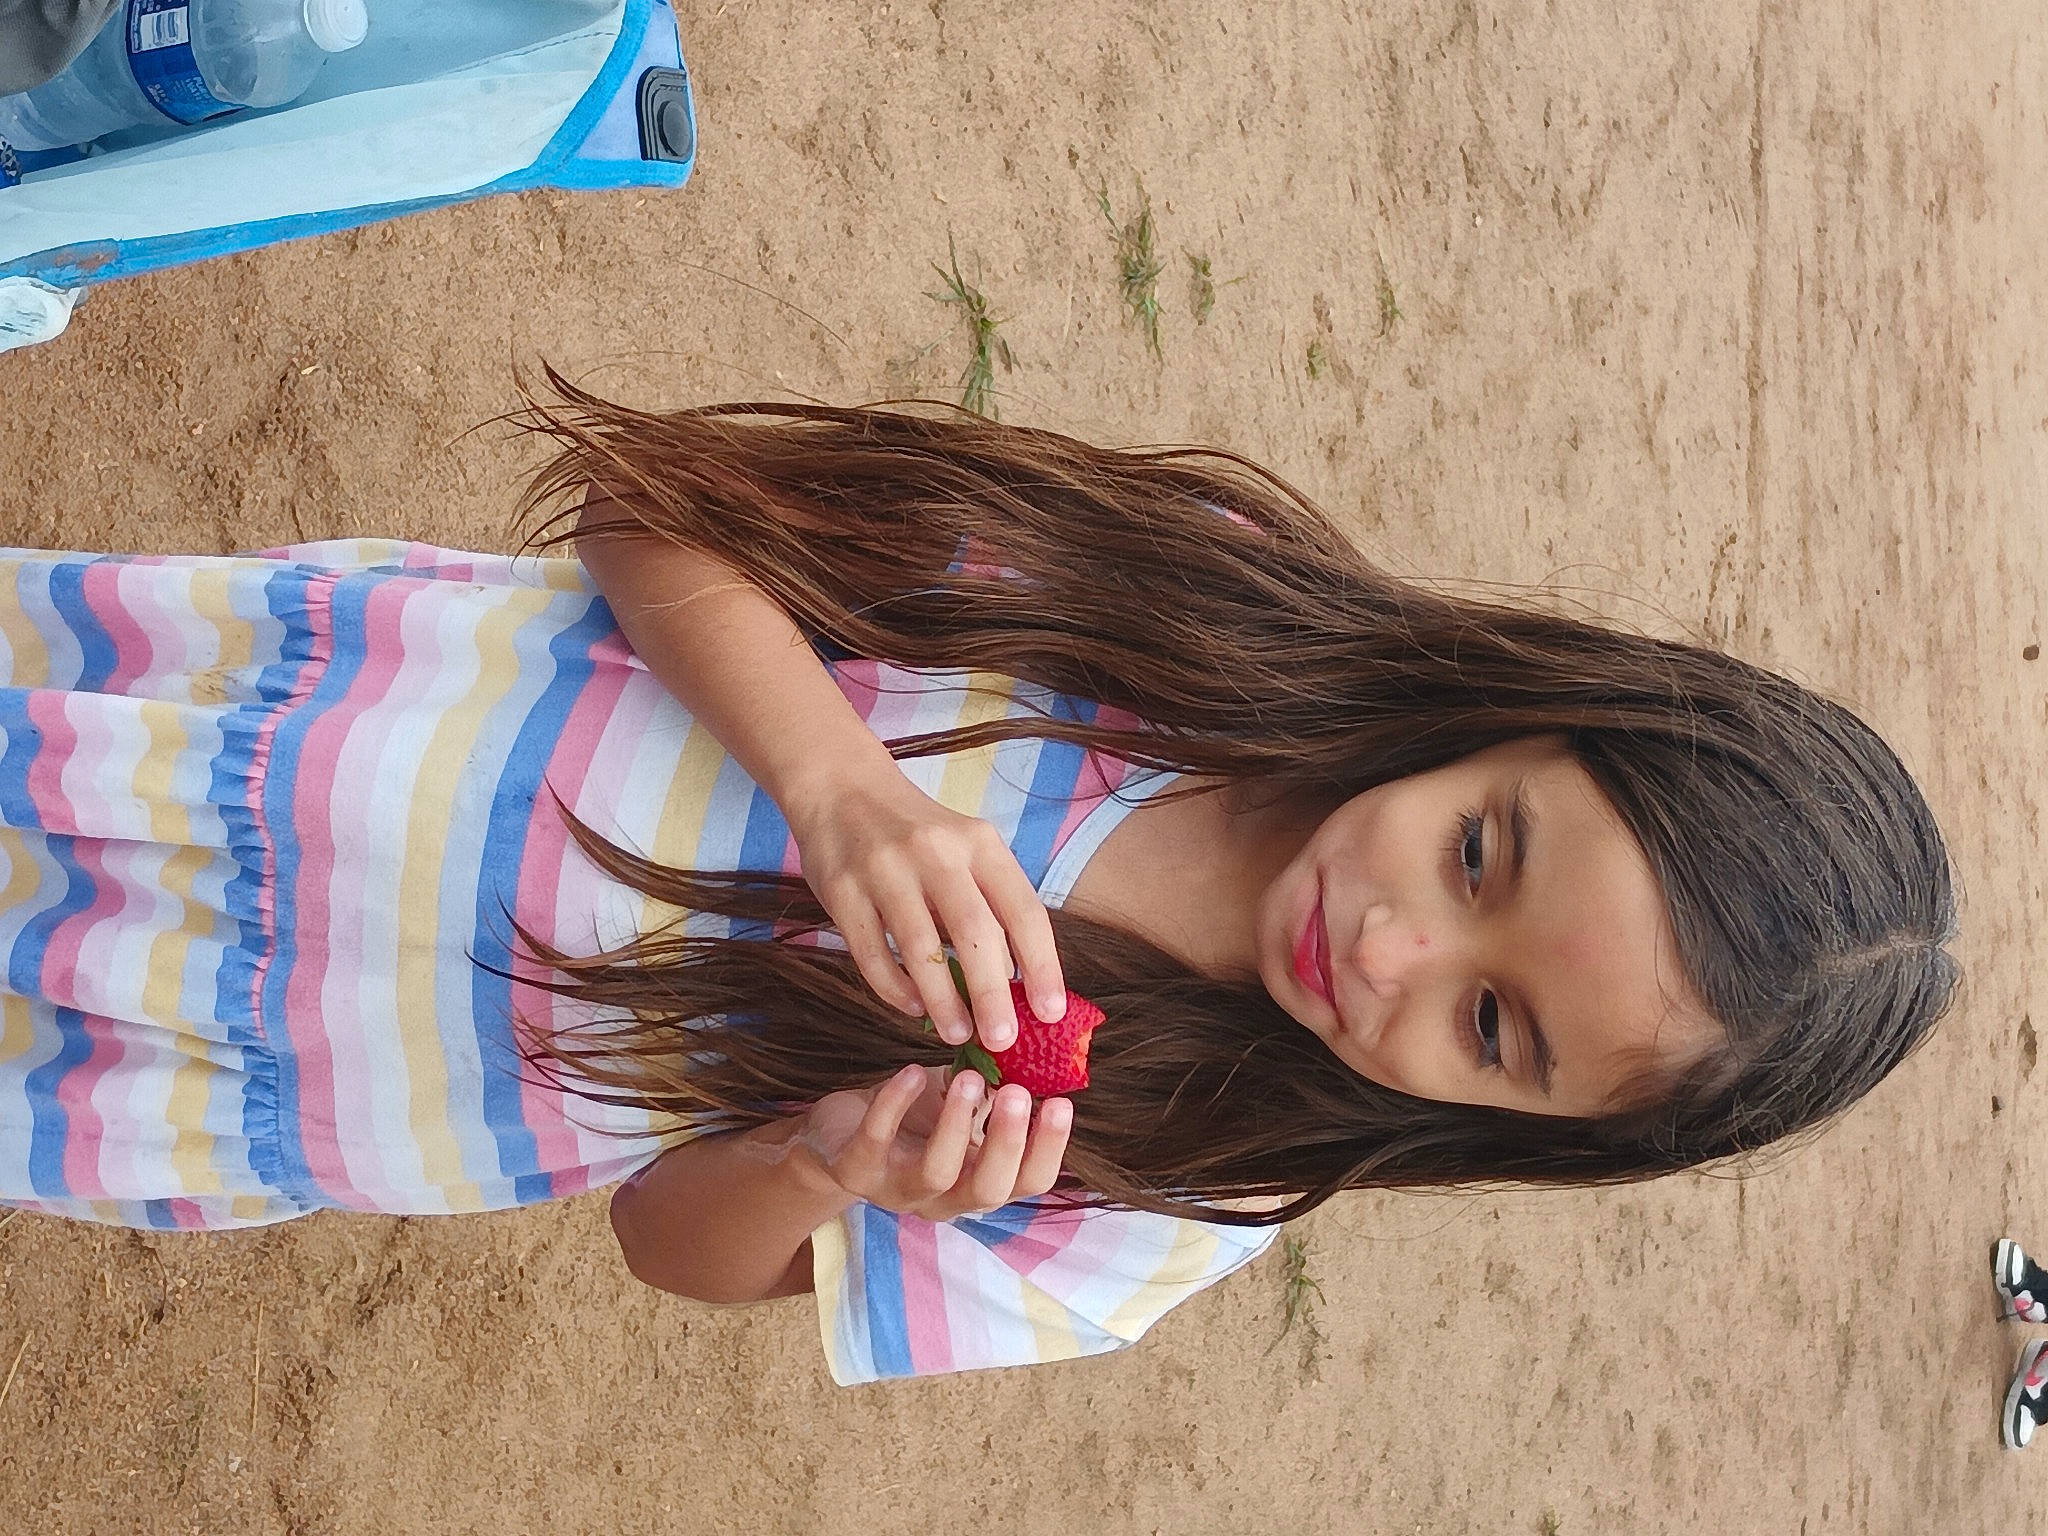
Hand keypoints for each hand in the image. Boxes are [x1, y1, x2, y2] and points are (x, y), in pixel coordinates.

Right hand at [782, 759, 1065, 1050]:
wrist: (841, 789)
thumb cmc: (918, 834)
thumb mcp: (966, 851)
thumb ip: (991, 905)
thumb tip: (1017, 983)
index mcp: (980, 844)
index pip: (1024, 911)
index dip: (1042, 966)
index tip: (1050, 1014)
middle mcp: (937, 853)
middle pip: (976, 932)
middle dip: (993, 995)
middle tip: (1002, 1041)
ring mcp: (885, 870)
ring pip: (921, 948)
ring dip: (943, 1000)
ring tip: (958, 1034)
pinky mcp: (842, 891)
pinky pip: (872, 953)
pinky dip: (894, 988)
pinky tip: (912, 1007)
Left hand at [796, 1066, 1072, 1220]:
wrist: (834, 1138)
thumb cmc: (910, 1121)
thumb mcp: (957, 1108)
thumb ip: (992, 1092)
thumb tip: (1034, 1053)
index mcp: (977, 1182)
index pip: (1025, 1183)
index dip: (1048, 1150)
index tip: (1061, 1103)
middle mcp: (943, 1198)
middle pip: (987, 1190)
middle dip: (1007, 1142)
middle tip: (1018, 1093)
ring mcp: (898, 1190)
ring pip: (937, 1172)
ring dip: (957, 1123)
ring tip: (970, 1077)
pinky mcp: (856, 1171)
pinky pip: (877, 1141)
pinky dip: (896, 1104)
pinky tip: (913, 1072)